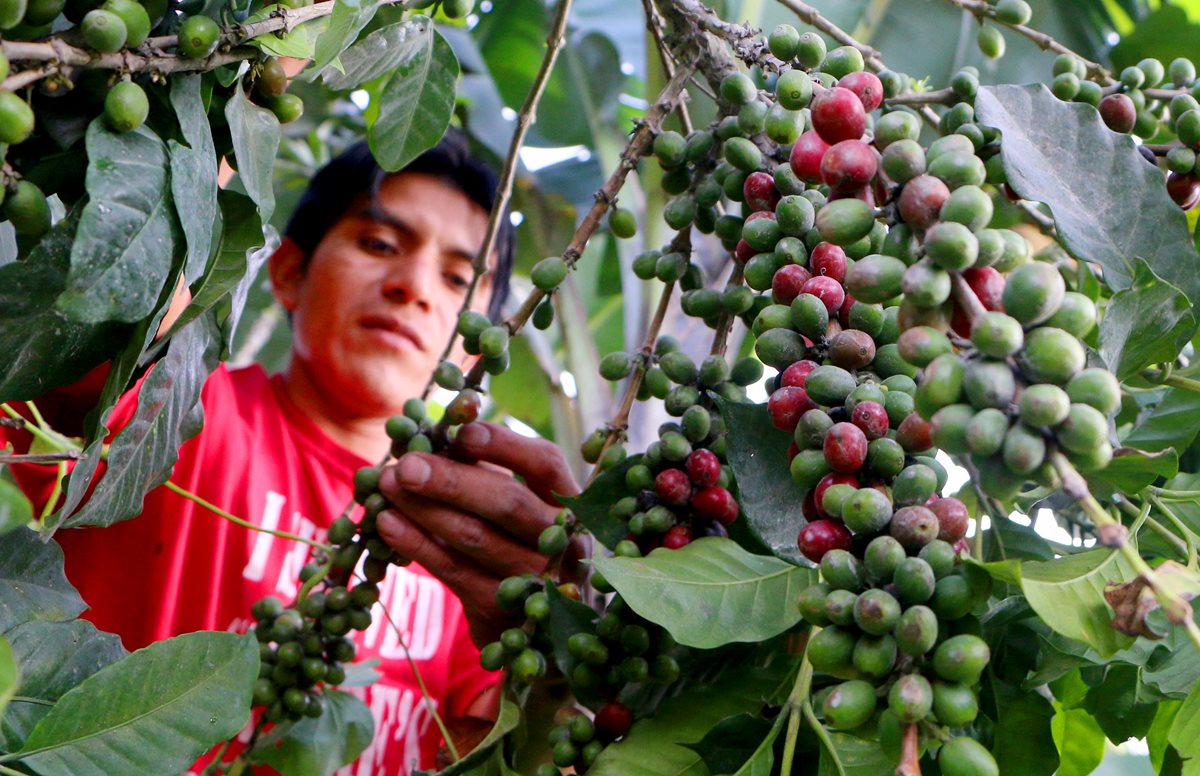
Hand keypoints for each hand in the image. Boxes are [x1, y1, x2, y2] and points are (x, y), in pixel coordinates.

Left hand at [375, 421, 580, 647]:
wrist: (537, 630)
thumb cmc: (518, 547)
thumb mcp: (516, 509)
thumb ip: (485, 473)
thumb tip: (434, 435)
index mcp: (567, 503)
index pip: (546, 464)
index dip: (505, 445)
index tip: (462, 432)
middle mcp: (558, 540)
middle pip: (507, 502)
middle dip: (451, 480)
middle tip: (406, 465)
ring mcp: (533, 579)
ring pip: (475, 536)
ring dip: (425, 509)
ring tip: (387, 486)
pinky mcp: (501, 610)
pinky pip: (453, 570)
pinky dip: (417, 544)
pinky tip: (388, 524)